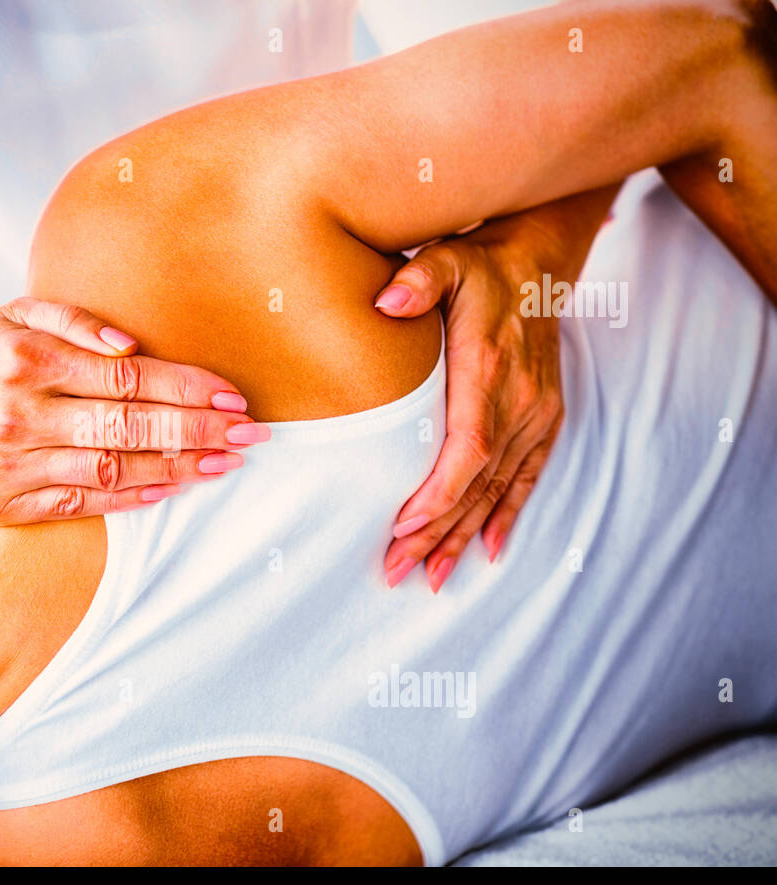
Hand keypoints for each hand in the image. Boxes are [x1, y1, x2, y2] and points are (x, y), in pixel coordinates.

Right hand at [0, 297, 267, 523]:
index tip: (233, 398)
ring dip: (176, 467)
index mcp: (28, 360)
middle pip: (129, 426)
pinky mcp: (3, 502)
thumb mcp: (13, 313)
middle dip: (198, 431)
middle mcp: (20, 414)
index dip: (187, 389)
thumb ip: (73, 321)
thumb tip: (132, 346)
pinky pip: (79, 502)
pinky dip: (129, 496)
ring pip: (110, 468)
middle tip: (249, 436)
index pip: (128, 378)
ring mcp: (11, 464)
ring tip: (223, 465)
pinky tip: (171, 488)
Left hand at [376, 232, 564, 591]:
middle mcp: (520, 399)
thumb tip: (386, 300)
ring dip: (464, 535)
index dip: (440, 491)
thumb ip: (419, 280)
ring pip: (498, 489)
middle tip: (396, 570)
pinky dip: (508, 516)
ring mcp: (537, 414)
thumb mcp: (446, 260)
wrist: (535, 264)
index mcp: (490, 370)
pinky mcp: (545, 420)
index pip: (469, 445)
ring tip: (431, 577)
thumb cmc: (477, 268)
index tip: (404, 524)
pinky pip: (528, 477)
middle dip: (436, 530)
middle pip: (477, 481)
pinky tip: (489, 552)